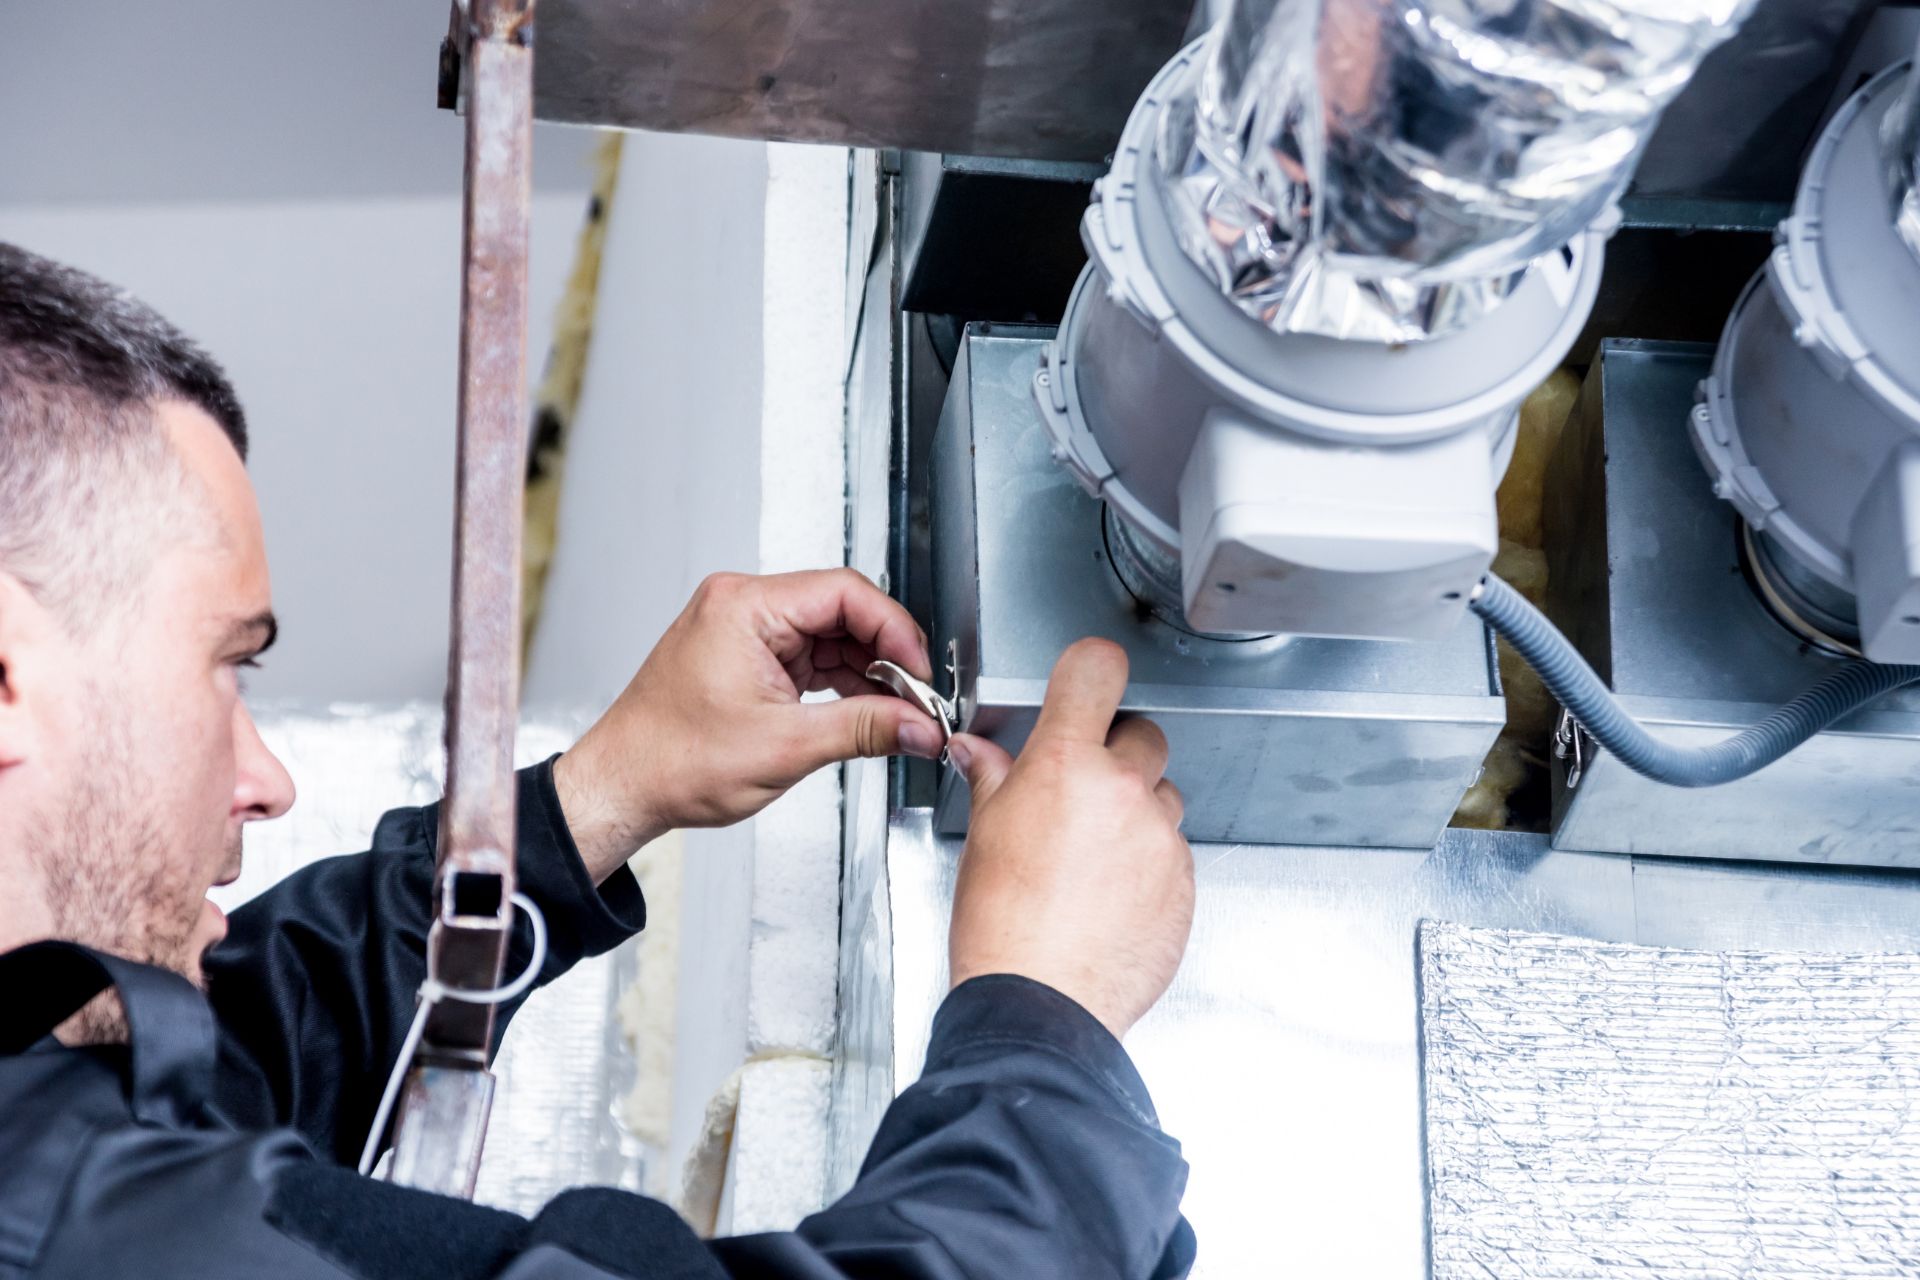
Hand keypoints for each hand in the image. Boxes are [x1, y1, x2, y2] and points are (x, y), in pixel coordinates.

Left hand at [554, 569, 942, 878]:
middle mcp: (741, 606)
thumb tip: (918, 724)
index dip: (894, 631)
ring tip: (896, 713)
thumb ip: (864, 729)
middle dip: (885, 655)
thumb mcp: (785, 747)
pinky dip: (840, 683)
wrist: (622, 788)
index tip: (919, 672)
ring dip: (866, 673)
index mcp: (743, 606)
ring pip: (830, 635)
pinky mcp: (746, 656)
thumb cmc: (671, 762)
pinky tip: (864, 711)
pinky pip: (809, 656)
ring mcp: (744, 630)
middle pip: (842, 610)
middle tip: (917, 698)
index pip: (845, 593)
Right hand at [945, 638, 1192, 1038]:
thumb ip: (994, 779)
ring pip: (1161, 795)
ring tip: (1091, 855)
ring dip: (1135, 811)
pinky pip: (1172, 850)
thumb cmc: (1003, 926)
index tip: (1089, 680)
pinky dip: (1148, 862)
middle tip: (1080, 792)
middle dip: (1115, 754)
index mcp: (1065, 764)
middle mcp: (1123, 790)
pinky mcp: (1184, 881)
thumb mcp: (985, 835)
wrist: (1039, 1002)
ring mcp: (1160, 837)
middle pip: (1142, 734)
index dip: (1092, 670)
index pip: (1096, 671)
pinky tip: (1109, 894)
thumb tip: (979, 753)